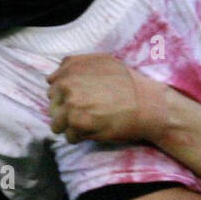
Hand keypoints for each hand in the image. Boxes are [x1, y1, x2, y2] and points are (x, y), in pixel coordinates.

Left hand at [48, 54, 169, 145]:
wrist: (147, 105)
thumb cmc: (129, 85)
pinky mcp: (77, 122)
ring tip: (89, 124)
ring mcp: (70, 103)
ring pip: (56, 123)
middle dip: (65, 111)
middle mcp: (67, 83)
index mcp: (71, 67)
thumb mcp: (103, 62)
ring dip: (70, 127)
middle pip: (52, 105)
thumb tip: (54, 75)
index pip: (52, 84)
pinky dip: (80, 137)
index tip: (80, 99)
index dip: (65, 94)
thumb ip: (77, 65)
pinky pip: (69, 136)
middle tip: (87, 113)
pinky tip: (95, 130)